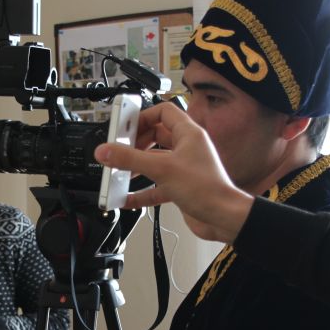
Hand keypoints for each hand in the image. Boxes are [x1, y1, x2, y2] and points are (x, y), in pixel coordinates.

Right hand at [94, 102, 253, 243]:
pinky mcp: (181, 187)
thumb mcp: (162, 169)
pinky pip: (156, 186)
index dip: (143, 116)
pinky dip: (141, 192)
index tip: (126, 126)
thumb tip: (106, 151)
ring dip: (137, 167)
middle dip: (136, 143)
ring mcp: (184, 168)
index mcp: (188, 134)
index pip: (163, 112)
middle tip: (121, 149)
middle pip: (156, 136)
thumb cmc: (207, 189)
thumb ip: (131, 159)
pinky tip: (128, 198)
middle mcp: (187, 148)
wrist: (223, 218)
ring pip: (155, 161)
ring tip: (121, 171)